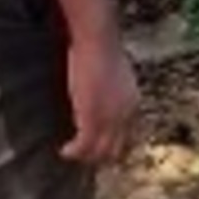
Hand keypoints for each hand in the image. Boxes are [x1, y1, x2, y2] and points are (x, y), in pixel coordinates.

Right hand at [61, 35, 141, 167]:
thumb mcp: (116, 76)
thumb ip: (115, 93)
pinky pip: (84, 145)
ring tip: (71, 154)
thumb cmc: (103, 51)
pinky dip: (73, 151)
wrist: (98, 42)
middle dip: (100, 156)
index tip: (99, 148)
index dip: (114, 145)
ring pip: (100, 151)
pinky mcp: (93, 118)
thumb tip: (103, 97)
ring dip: (85, 156)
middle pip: (116, 149)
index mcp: (134, 105)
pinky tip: (64, 151)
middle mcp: (126, 116)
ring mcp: (111, 119)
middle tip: (83, 156)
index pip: (129, 137)